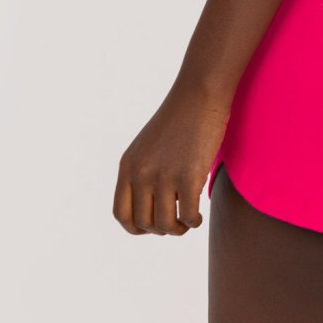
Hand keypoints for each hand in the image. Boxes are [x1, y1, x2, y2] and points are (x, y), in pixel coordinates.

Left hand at [113, 81, 230, 235]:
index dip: (136, 227)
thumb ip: (142, 172)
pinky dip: (194, 221)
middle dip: (161, 229)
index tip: (153, 225)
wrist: (199, 93)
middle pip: (144, 223)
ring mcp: (163, 175)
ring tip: (188, 220)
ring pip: (165, 225)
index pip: (121, 214)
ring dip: (178, 229)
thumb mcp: (148, 145)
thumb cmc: (179, 118)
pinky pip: (188, 216)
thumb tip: (150, 208)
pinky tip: (200, 213)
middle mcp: (141, 172)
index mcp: (128, 165)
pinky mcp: (188, 176)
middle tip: (177, 221)